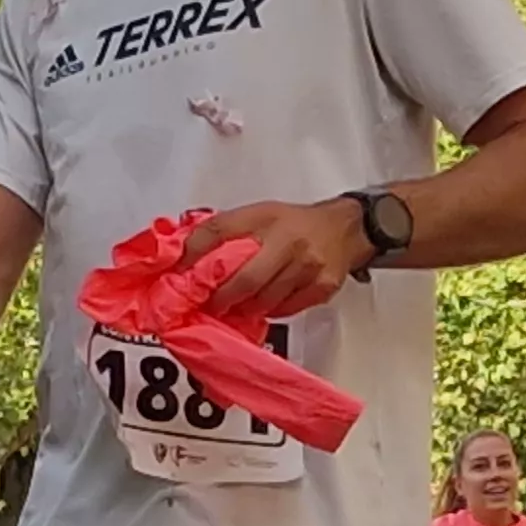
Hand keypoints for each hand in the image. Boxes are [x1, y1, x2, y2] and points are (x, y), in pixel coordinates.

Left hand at [181, 198, 372, 317]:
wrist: (347, 228)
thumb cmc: (297, 223)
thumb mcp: (262, 213)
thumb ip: (230, 230)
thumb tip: (189, 253)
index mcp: (266, 216)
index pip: (220, 230)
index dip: (194, 252)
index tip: (179, 272)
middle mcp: (287, 241)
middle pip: (245, 279)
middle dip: (222, 298)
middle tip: (209, 305)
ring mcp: (307, 266)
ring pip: (265, 300)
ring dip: (244, 308)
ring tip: (234, 308)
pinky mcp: (321, 287)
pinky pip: (286, 309)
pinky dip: (270, 311)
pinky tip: (263, 305)